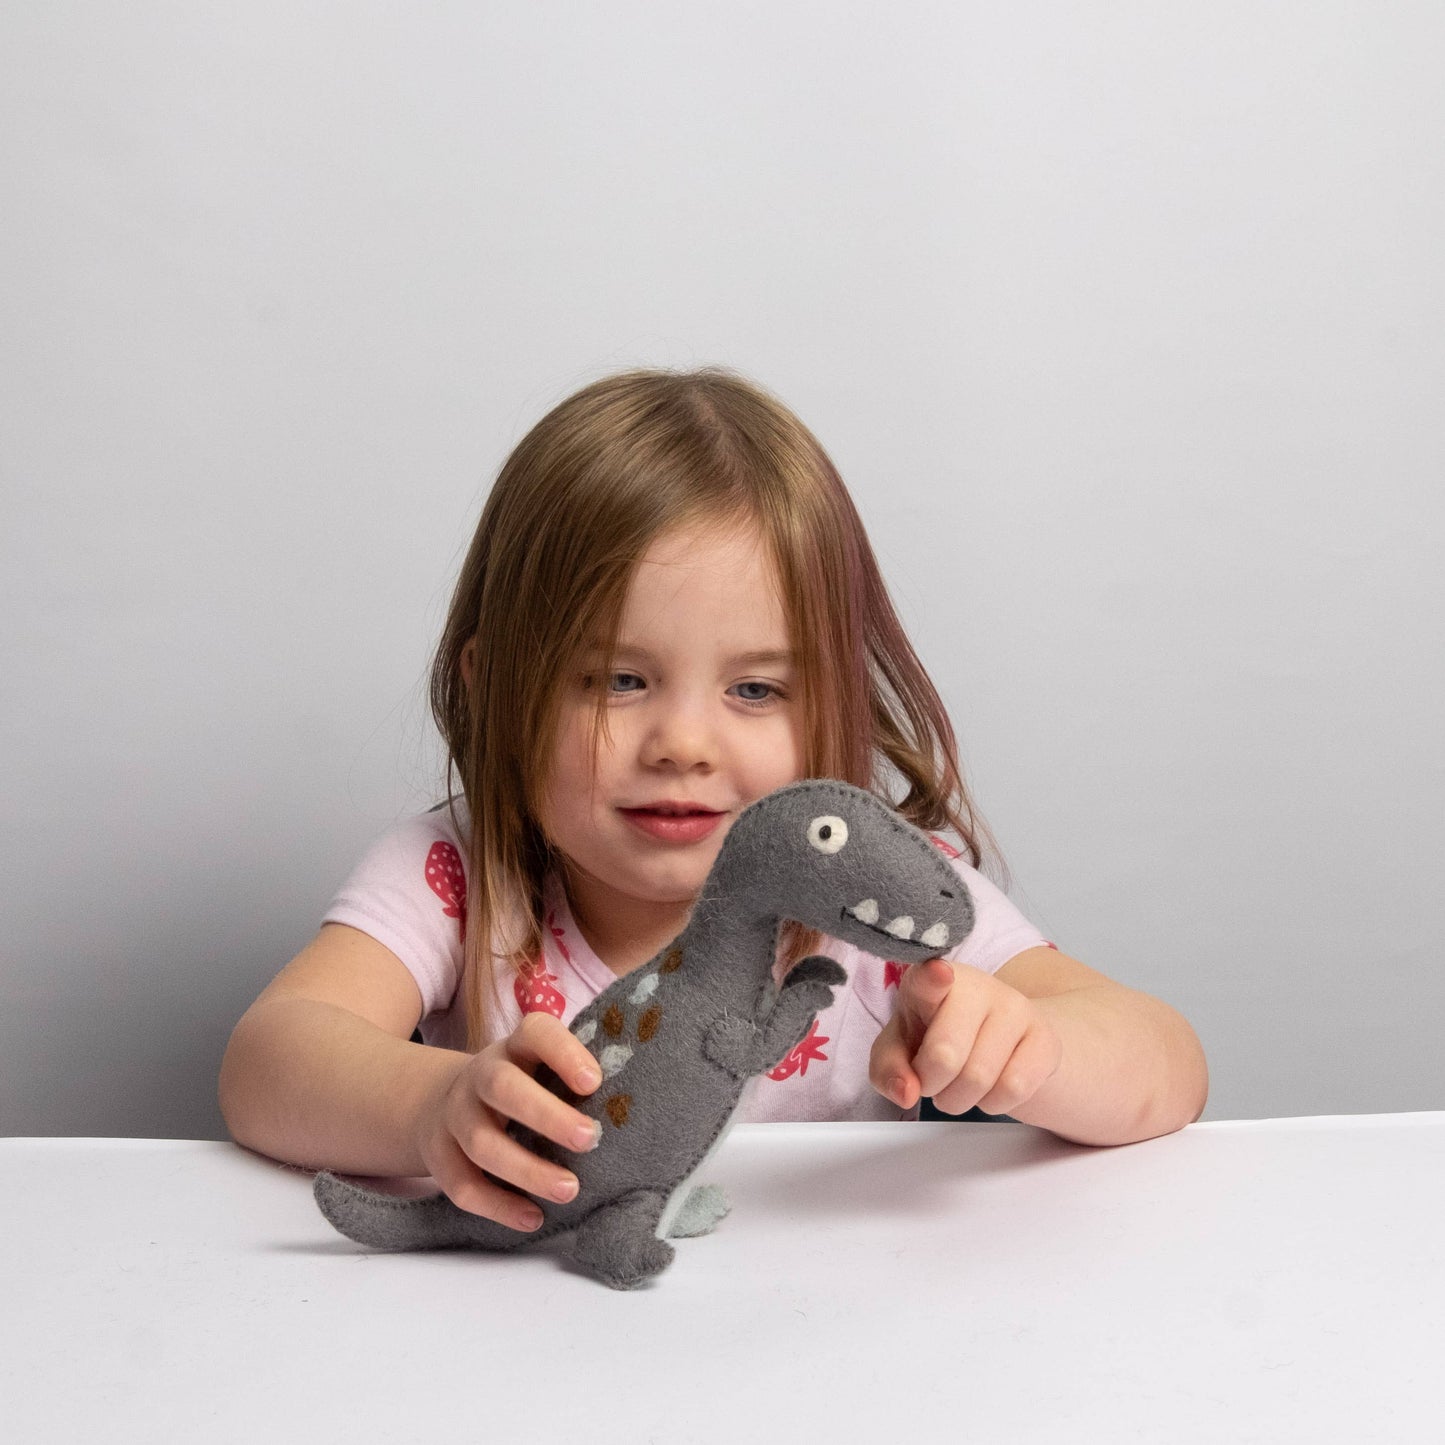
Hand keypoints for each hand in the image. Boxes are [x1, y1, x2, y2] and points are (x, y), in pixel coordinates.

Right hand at [411, 1013, 602, 1232]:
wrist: (447, 1100)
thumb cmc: (522, 1086)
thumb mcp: (541, 1068)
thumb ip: (576, 1080)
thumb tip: (633, 1108)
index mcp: (516, 1047)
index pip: (536, 1032)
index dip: (564, 1053)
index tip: (595, 1081)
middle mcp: (481, 1074)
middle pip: (503, 1086)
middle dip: (548, 1115)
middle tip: (591, 1140)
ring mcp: (455, 1114)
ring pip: (483, 1143)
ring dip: (528, 1170)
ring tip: (570, 1189)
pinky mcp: (440, 1155)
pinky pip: (463, 1185)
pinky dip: (498, 1206)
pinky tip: (533, 1217)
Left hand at [869, 958, 1062, 1115]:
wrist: (995, 1040)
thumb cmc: (936, 1037)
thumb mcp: (900, 1049)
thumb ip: (888, 1069)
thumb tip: (906, 1091)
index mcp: (930, 979)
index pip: (930, 978)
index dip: (932, 978)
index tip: (938, 974)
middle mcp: (977, 985)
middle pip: (946, 1055)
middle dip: (932, 1084)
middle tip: (932, 1080)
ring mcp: (1016, 1007)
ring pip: (980, 1079)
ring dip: (960, 1098)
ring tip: (959, 1083)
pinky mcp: (1046, 1037)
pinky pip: (1015, 1088)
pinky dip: (994, 1102)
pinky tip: (991, 1086)